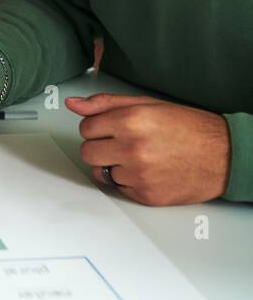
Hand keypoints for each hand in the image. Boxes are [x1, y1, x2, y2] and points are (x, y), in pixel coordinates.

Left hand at [67, 94, 229, 204]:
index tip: (113, 128)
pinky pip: (118, 189)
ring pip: (101, 172)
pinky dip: (128, 182)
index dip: (99, 127)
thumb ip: (105, 103)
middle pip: (87, 152)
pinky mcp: (146, 195)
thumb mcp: (148, 105)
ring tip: (141, 157)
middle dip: (101, 147)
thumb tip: (73, 104)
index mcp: (131, 120)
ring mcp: (139, 174)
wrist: (226, 156)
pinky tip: (149, 171)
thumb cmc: (190, 128)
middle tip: (123, 144)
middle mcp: (133, 148)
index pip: (86, 127)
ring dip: (114, 165)